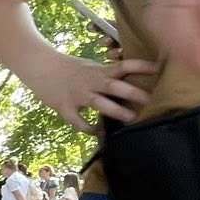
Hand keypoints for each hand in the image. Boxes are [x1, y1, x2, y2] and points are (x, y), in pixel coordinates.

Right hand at [21, 51, 159, 131]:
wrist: (40, 67)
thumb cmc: (67, 67)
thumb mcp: (89, 66)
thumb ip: (106, 74)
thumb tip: (127, 80)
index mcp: (99, 71)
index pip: (124, 66)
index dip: (142, 67)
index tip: (159, 69)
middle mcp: (91, 82)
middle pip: (116, 87)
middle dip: (134, 93)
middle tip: (151, 100)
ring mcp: (78, 96)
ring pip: (100, 104)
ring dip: (117, 111)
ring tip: (131, 118)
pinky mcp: (65, 107)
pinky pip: (78, 121)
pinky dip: (88, 128)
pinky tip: (97, 132)